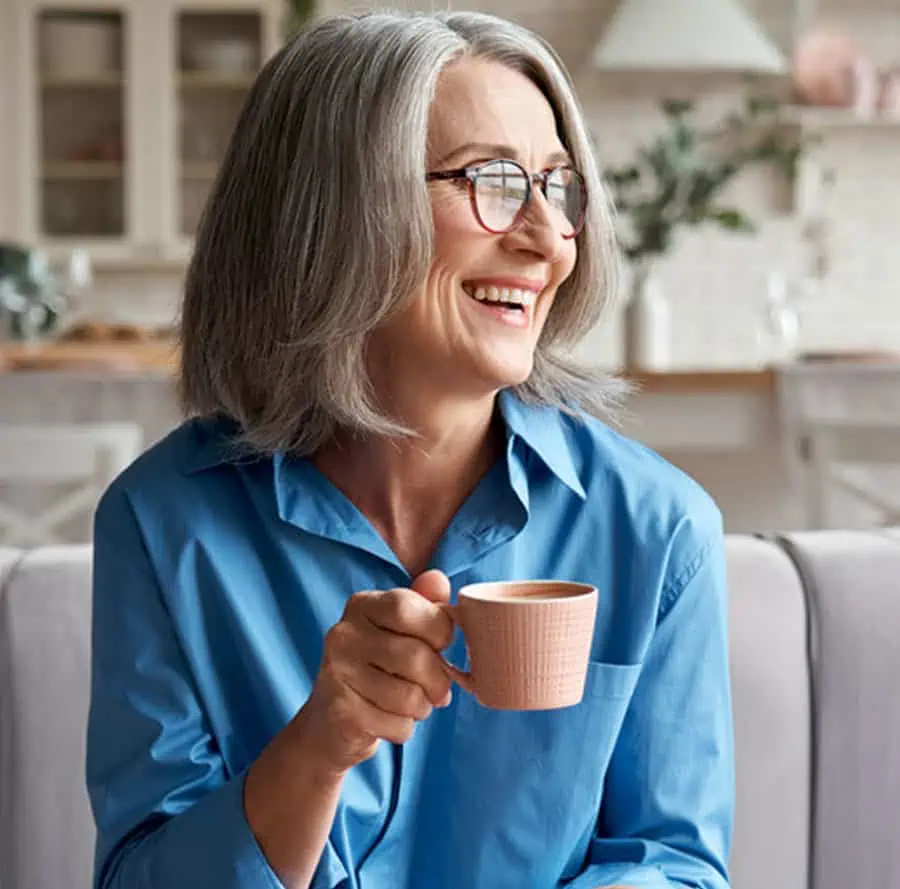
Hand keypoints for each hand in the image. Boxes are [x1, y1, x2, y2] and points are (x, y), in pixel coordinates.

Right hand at [296, 569, 454, 773]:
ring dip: (422, 707)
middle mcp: (343, 634)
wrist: (329, 723)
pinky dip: (405, 728)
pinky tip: (389, 720)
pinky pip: (398, 725)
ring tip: (412, 703)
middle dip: (438, 680)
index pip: (408, 607)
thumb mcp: (400, 629)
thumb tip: (438, 579)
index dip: (439, 630)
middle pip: (416, 656)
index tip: (439, 645)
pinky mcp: (341, 714)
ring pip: (410, 697)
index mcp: (361, 605)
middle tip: (435, 688)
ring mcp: (337, 674)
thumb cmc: (377, 668)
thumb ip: (423, 603)